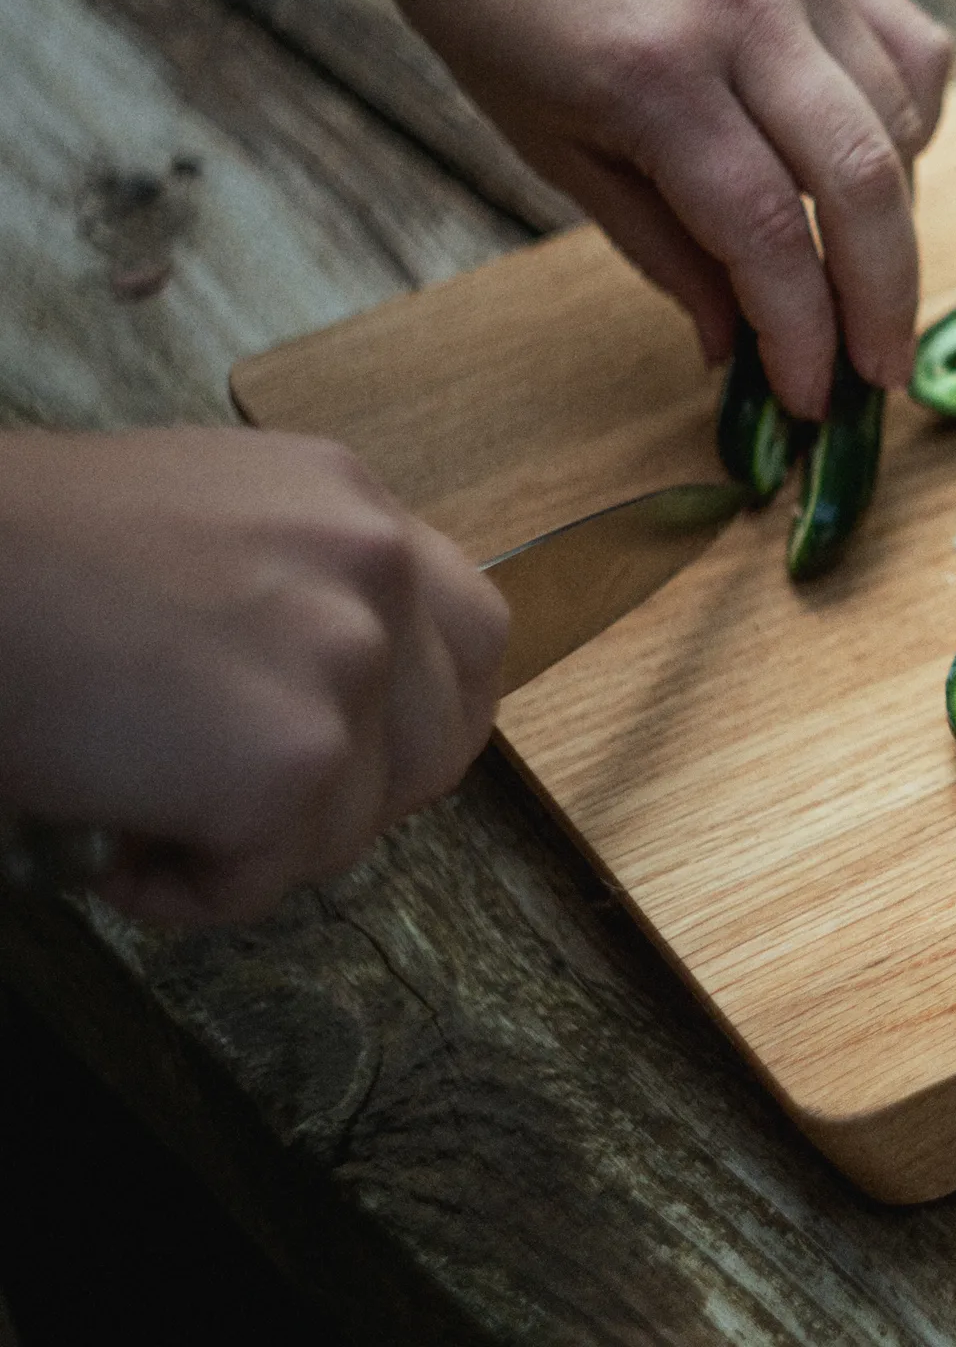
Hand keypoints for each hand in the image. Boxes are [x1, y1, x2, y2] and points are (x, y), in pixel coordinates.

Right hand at [0, 430, 506, 925]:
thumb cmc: (27, 557)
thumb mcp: (212, 524)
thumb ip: (304, 587)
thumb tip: (339, 700)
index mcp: (355, 505)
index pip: (468, 633)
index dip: (419, 717)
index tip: (355, 758)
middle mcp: (376, 566)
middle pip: (439, 739)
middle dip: (348, 797)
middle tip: (242, 807)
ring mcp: (347, 660)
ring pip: (354, 822)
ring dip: (258, 845)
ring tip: (150, 817)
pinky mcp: (293, 758)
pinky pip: (270, 876)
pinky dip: (192, 892)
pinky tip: (121, 853)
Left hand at [84, 0, 950, 419]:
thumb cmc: (492, 16)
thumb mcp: (552, 154)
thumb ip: (663, 251)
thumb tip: (739, 346)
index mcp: (652, 78)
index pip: (766, 233)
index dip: (803, 334)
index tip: (813, 402)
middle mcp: (742, 16)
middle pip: (863, 183)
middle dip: (885, 300)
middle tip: (881, 376)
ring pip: (899, 121)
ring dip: (896, 222)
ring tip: (864, 280)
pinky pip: (911, 50)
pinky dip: (910, 126)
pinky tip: (874, 165)